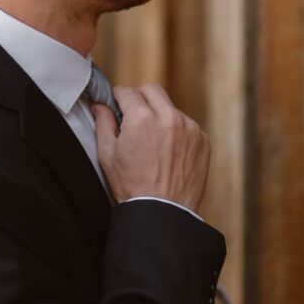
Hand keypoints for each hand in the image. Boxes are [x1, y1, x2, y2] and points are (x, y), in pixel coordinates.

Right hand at [92, 84, 209, 212]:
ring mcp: (189, 128)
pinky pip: (187, 125)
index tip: (117, 106)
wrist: (163, 214)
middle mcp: (169, 118)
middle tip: (134, 118)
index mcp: (141, 119)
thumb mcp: (108, 155)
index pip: (127, 91)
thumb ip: (103, 123)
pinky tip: (169, 153)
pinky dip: (178, 133)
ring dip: (161, 117)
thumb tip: (100, 105)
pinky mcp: (202, 140)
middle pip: (152, 90)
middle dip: (140, 99)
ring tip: (154, 144)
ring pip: (171, 108)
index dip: (118, 98)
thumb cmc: (132, 188)